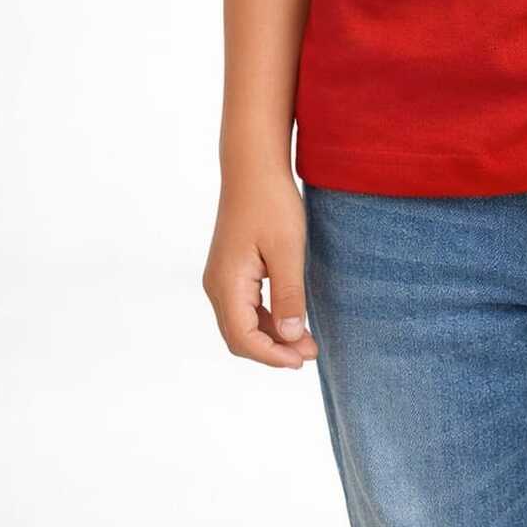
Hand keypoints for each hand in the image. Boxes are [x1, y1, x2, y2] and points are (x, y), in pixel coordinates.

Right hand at [202, 168, 318, 369]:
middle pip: (239, 336)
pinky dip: (266, 318)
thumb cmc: (272, 202)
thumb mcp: (288, 249)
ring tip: (306, 341)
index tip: (301, 360)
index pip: (243, 338)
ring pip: (242, 322)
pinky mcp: (230, 269)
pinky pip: (244, 306)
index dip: (272, 355)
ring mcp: (221, 277)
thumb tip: (291, 338)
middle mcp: (216, 285)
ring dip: (271, 336)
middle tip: (309, 353)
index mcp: (227, 283)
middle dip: (273, 350)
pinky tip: (291, 318)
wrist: (253, 166)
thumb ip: (288, 295)